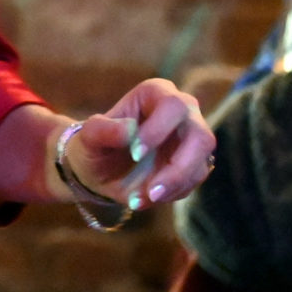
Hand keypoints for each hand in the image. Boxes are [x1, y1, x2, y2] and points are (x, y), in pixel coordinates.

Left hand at [63, 78, 214, 212]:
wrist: (101, 170)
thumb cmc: (96, 144)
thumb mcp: (89, 137)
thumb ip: (103, 129)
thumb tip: (130, 130)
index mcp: (155, 93)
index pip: (173, 106)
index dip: (158, 130)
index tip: (135, 154)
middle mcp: (182, 111)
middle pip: (201, 136)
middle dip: (177, 168)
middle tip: (152, 191)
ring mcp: (192, 138)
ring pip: (201, 162)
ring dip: (174, 185)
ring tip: (143, 198)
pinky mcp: (196, 163)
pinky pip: (194, 181)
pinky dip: (172, 193)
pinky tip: (148, 197)